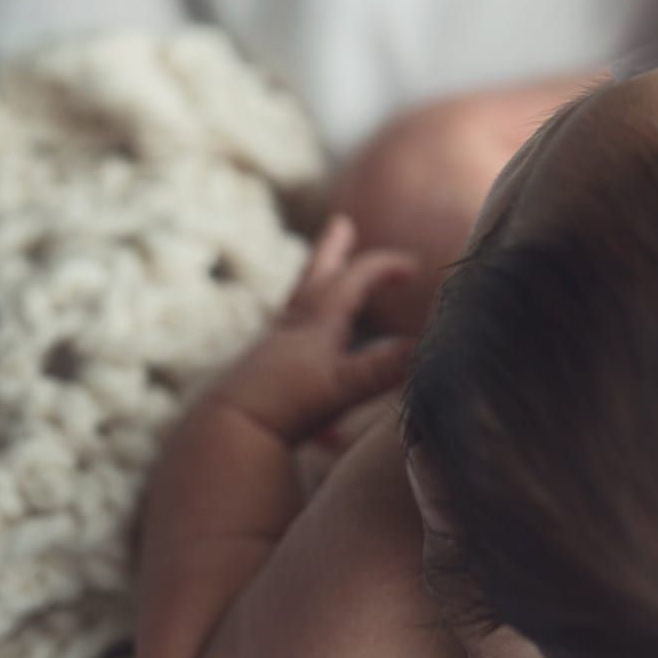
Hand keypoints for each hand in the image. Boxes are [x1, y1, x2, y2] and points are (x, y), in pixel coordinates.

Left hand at [209, 216, 420, 443]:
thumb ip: (385, 367)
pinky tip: (330, 432)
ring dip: (317, 298)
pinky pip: (290, 361)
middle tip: (339, 225)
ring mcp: (275, 349)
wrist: (227, 428)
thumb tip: (430, 347)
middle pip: (316, 275)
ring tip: (326, 295)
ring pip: (300, 312)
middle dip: (332, 250)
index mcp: (320, 319)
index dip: (387, 267)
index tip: (414, 266)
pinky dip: (310, 371)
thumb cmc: (287, 402)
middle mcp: (295, 325)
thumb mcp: (344, 385)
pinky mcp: (261, 376)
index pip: (357, 277)